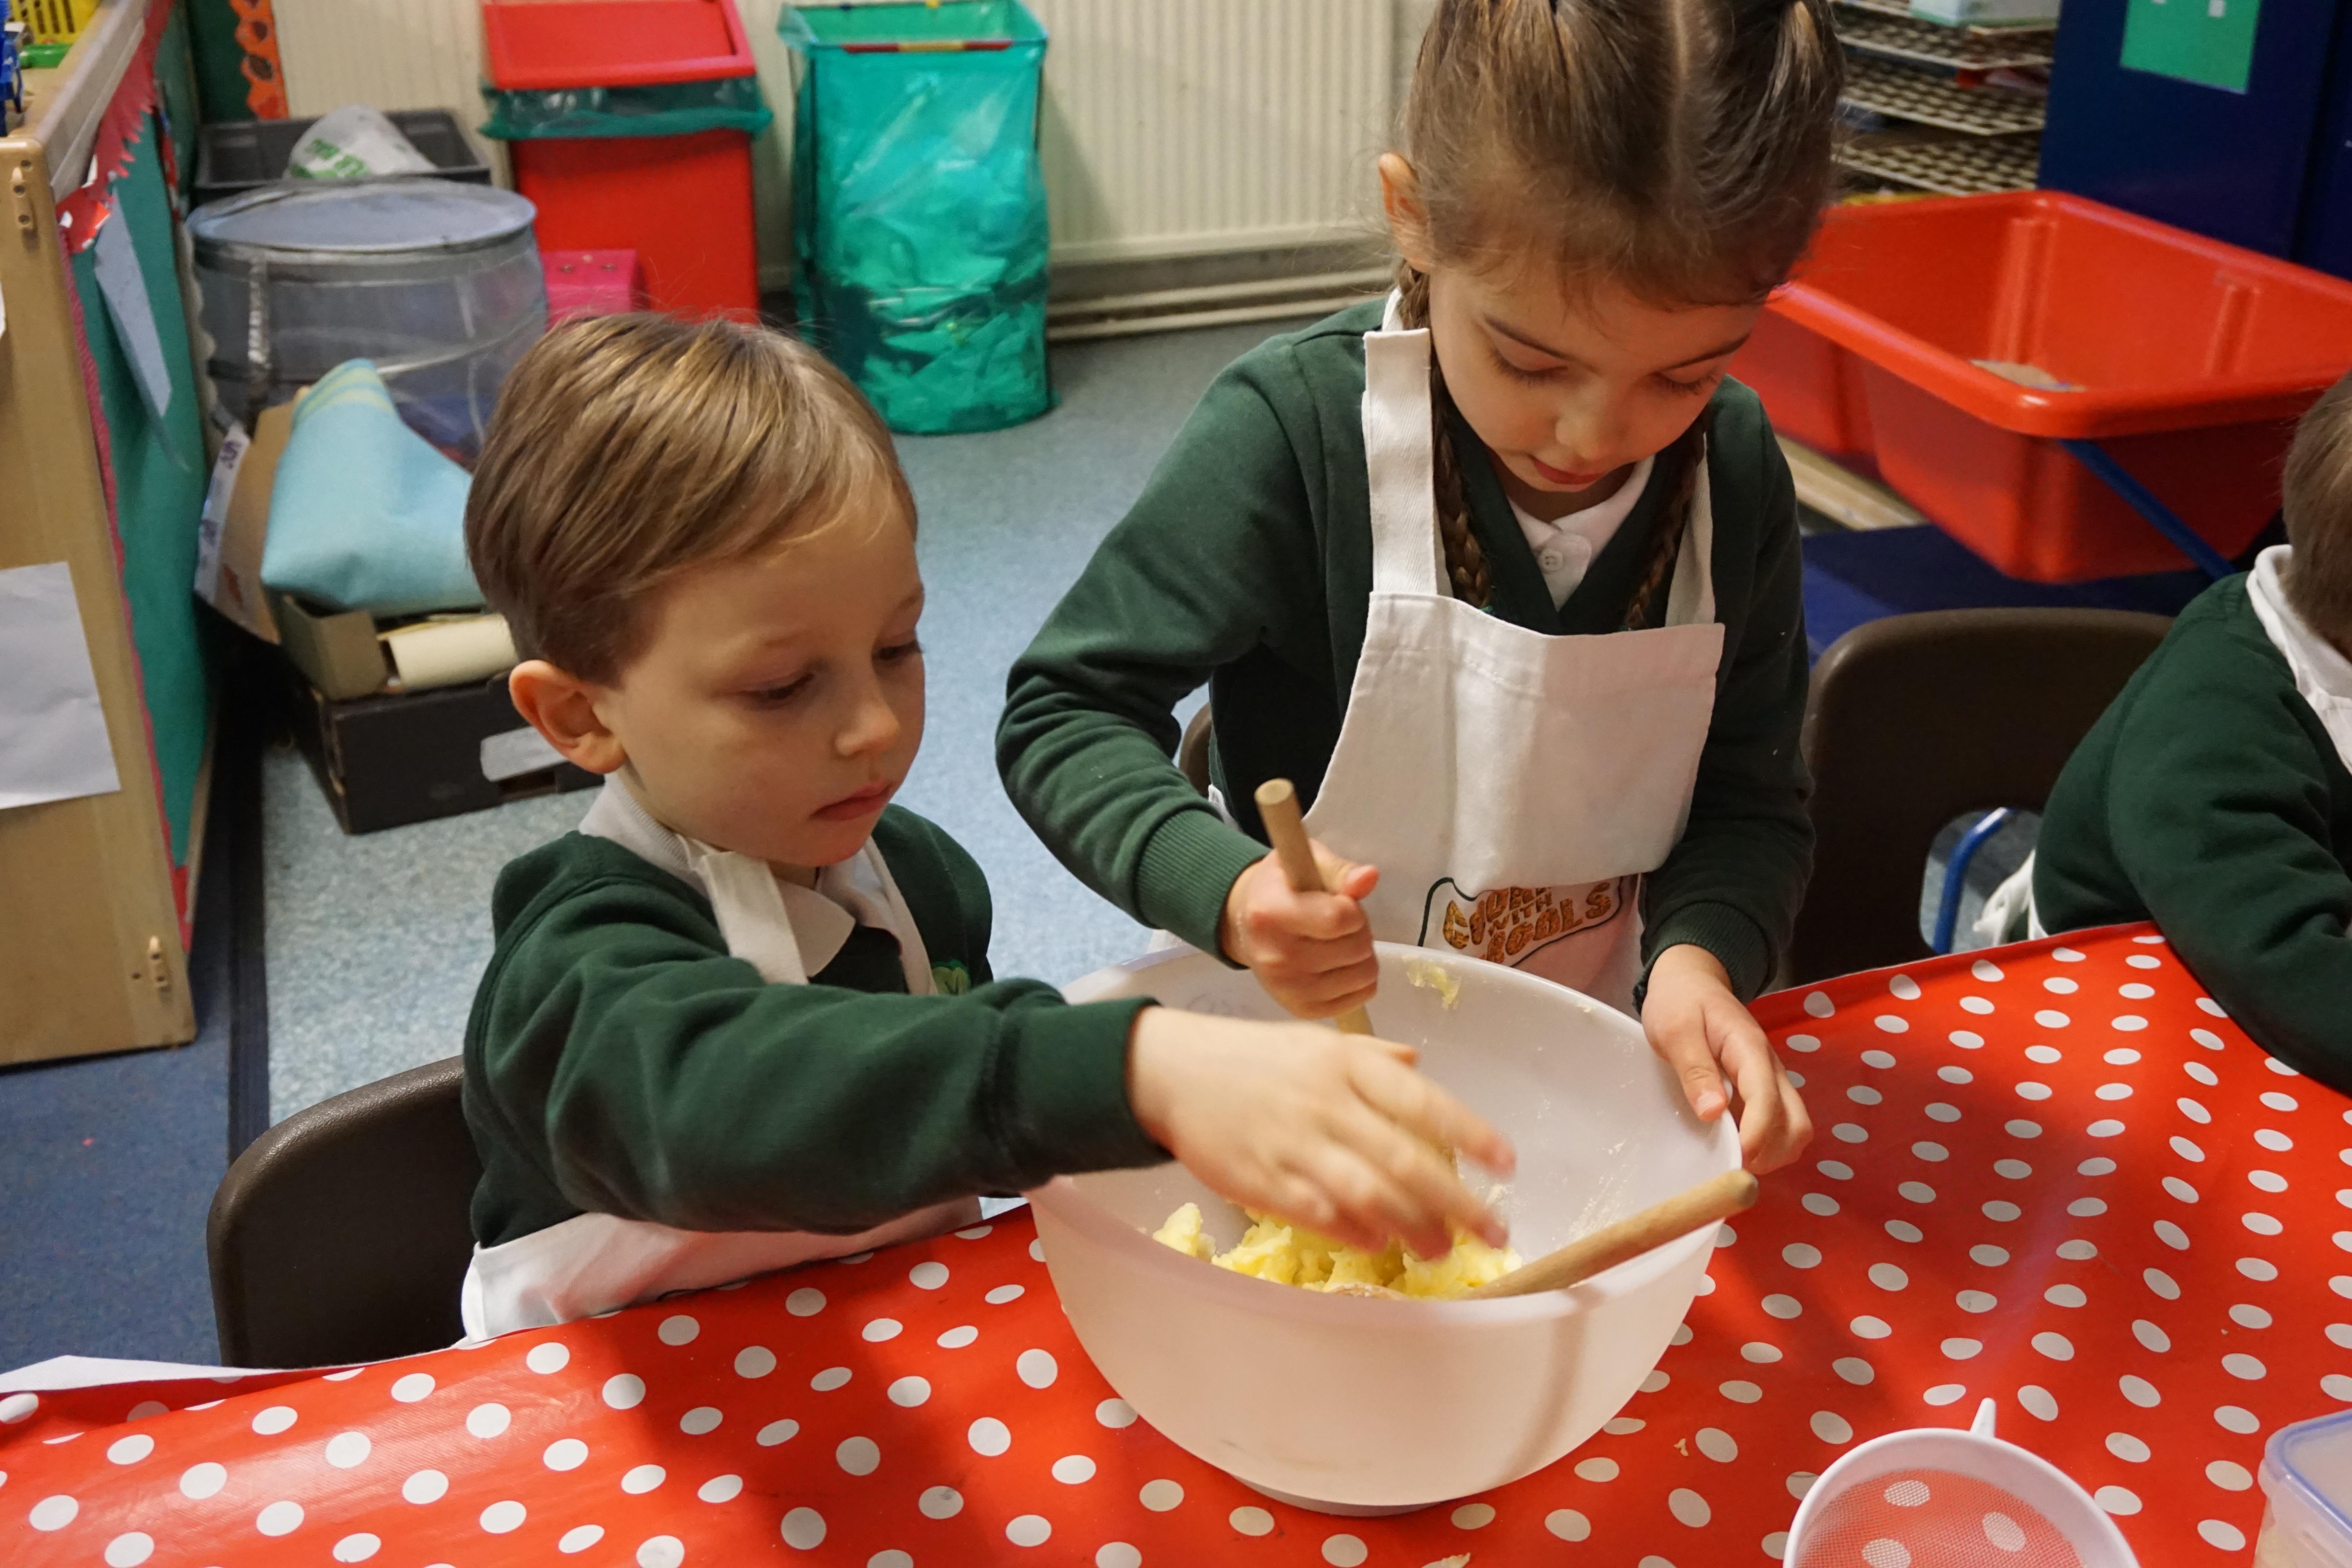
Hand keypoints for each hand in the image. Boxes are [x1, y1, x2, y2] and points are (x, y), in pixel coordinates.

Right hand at [1125, 1006, 1514, 1259]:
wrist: (1170, 1071)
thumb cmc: (1250, 1057)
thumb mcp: (1313, 1042)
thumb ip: (1370, 1058)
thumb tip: (1419, 1066)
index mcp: (1344, 1065)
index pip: (1423, 1102)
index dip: (1471, 1134)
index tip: (1507, 1163)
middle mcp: (1325, 1104)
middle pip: (1406, 1160)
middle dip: (1457, 1203)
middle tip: (1491, 1232)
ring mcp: (1294, 1145)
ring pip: (1369, 1195)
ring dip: (1413, 1227)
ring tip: (1440, 1248)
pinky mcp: (1262, 1182)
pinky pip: (1321, 1215)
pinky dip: (1356, 1233)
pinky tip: (1379, 1243)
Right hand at [1217, 841, 1379, 1019]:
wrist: (1246, 924)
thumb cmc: (1283, 888)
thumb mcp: (1306, 864)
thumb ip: (1339, 870)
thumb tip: (1369, 877)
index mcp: (1270, 914)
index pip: (1339, 918)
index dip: (1352, 908)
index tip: (1339, 902)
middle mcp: (1275, 957)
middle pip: (1356, 948)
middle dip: (1359, 930)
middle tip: (1339, 923)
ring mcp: (1287, 989)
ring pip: (1364, 975)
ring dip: (1362, 955)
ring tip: (1338, 942)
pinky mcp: (1302, 1010)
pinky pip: (1360, 997)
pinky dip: (1359, 980)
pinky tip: (1339, 964)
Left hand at [1642, 944, 1810, 1172]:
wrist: (1690, 982)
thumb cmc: (1679, 1003)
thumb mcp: (1675, 1030)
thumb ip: (1695, 1069)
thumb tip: (1714, 1113)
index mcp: (1749, 1049)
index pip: (1767, 1098)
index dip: (1757, 1135)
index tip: (1735, 1162)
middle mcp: (1771, 1067)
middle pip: (1796, 1122)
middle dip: (1772, 1152)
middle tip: (1732, 1168)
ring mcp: (1772, 1080)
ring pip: (1795, 1127)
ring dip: (1773, 1153)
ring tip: (1734, 1162)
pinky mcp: (1765, 1089)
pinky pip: (1781, 1124)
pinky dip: (1768, 1145)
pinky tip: (1737, 1149)